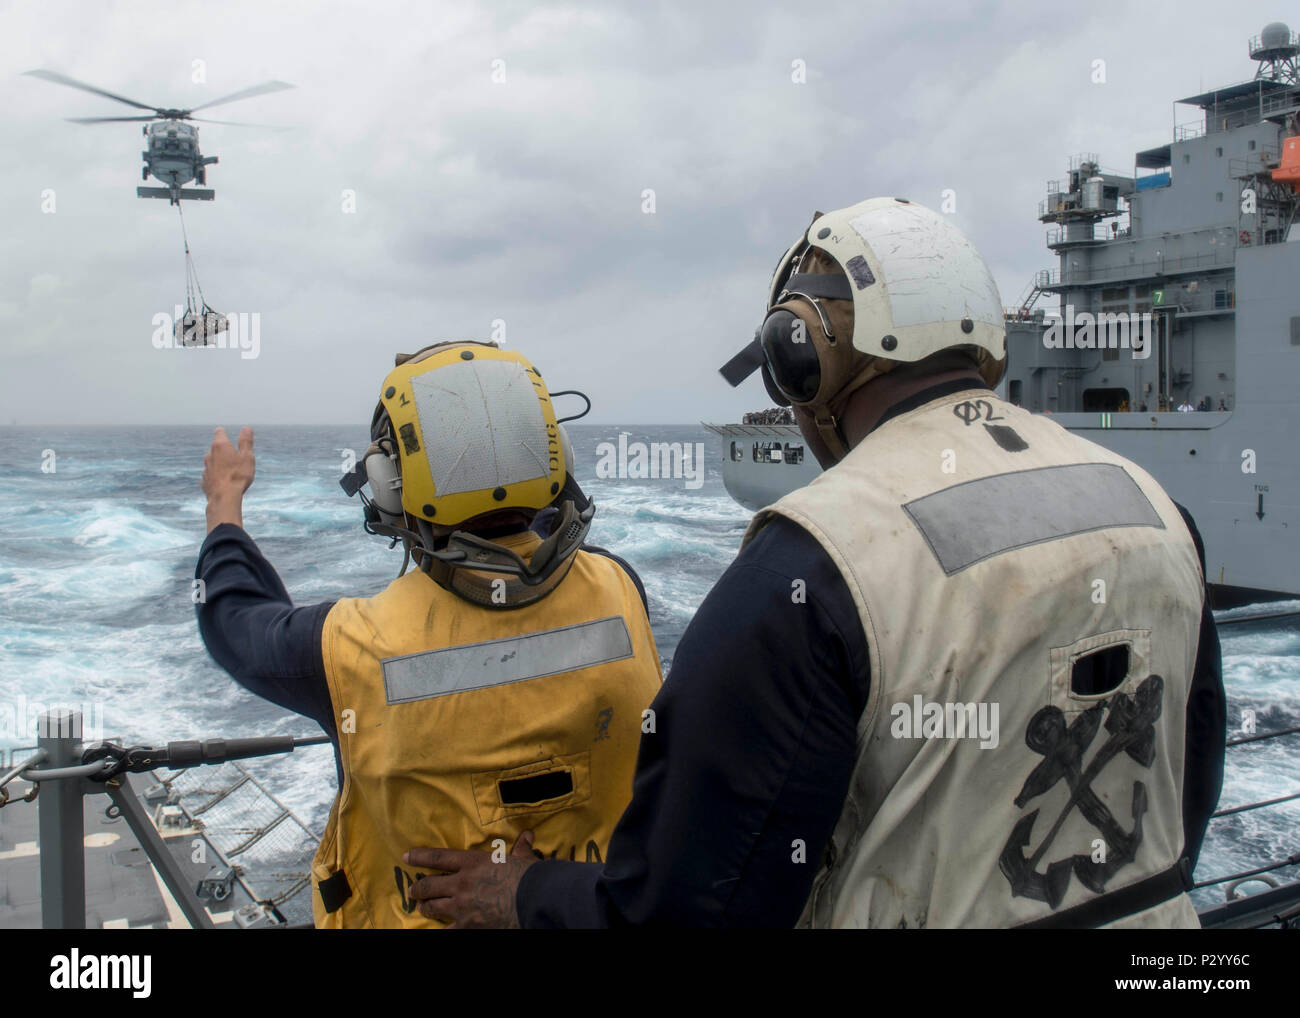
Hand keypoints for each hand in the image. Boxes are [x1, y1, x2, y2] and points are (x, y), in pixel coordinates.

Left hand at [202, 426, 254, 531]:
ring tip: (232, 472)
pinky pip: (211, 475)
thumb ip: (246, 442)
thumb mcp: (247, 457)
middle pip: (216, 448)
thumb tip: (246, 428)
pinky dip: (217, 476)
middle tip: (237, 458)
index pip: (220, 432)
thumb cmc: (238, 476)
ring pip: (213, 462)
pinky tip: (224, 482)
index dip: (225, 433)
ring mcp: (206, 468)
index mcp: (220, 446)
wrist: (224, 498)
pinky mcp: (204, 480)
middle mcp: (210, 455)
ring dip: (220, 464)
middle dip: (225, 451)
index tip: (231, 437)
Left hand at [405, 831, 536, 928]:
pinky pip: (446, 930)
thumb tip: (528, 835)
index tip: (406, 857)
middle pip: (429, 886)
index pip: (439, 857)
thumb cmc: (529, 877)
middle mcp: (462, 883)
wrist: (534, 900)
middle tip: (413, 891)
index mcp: (473, 863)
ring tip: (422, 908)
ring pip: (433, 907)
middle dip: (418, 889)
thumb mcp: (523, 858)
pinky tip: (436, 929)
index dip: (420, 857)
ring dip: (426, 908)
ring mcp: (462, 907)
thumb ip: (521, 848)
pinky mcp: (467, 926)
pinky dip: (441, 929)